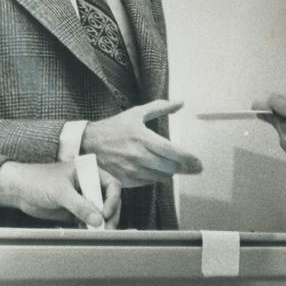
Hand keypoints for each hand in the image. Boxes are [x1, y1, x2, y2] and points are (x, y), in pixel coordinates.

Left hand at [0, 161, 121, 226]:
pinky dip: (89, 227)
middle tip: (107, 229)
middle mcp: (88, 185)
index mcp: (89, 172)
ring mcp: (82, 199)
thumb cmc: (38, 181)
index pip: (112, 185)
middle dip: (110, 215)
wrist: (18, 190)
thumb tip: (98, 219)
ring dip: (101, 224)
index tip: (105, 213)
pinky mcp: (74, 211)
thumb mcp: (61, 192)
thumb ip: (80, 205)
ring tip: (98, 234)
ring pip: (99, 213)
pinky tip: (87, 233)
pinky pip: (88, 220)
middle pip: (109, 201)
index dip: (112, 200)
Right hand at [82, 100, 202, 186]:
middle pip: (170, 167)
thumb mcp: (135, 113)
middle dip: (185, 167)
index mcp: (142, 137)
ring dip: (171, 172)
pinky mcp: (126, 181)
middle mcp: (138, 156)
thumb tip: (180, 102)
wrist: (86, 145)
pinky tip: (158, 171)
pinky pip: (150, 183)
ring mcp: (132, 170)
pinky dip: (157, 178)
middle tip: (194, 167)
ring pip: (162, 177)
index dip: (188, 158)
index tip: (199, 162)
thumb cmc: (113, 128)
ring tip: (176, 167)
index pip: (172, 151)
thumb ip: (160, 107)